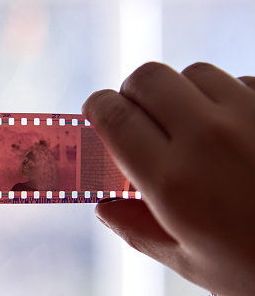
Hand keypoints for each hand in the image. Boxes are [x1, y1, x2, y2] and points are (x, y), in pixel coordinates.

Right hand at [83, 62, 254, 294]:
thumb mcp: (191, 261)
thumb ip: (136, 229)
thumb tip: (103, 206)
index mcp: (173, 179)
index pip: (114, 116)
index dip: (97, 108)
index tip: (96, 112)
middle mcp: (208, 137)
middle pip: (149, 78)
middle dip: (133, 92)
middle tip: (137, 116)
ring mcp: (252, 115)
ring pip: (195, 72)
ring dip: (182, 93)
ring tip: (191, 125)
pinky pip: (242, 81)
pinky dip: (227, 97)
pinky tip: (235, 129)